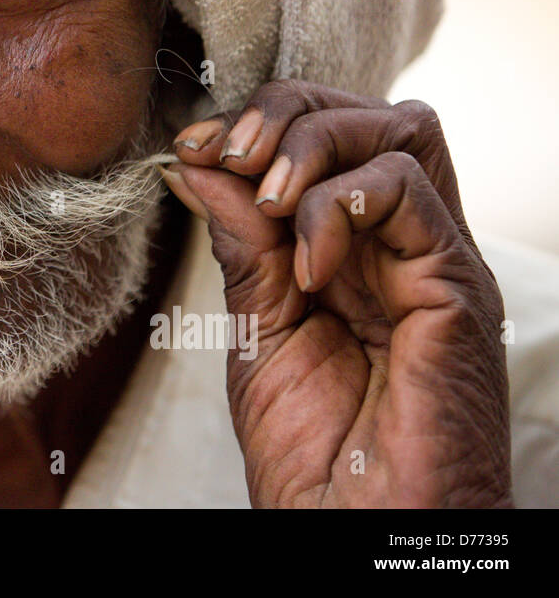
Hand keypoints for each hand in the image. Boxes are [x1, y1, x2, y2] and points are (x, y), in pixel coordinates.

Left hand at [163, 80, 511, 506]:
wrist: (355, 533)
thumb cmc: (313, 450)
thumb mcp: (257, 326)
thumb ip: (238, 243)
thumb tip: (194, 161)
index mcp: (357, 247)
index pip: (326, 132)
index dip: (257, 122)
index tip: (189, 147)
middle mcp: (402, 243)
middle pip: (367, 112)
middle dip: (284, 113)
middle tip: (224, 152)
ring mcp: (434, 260)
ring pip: (399, 129)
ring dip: (312, 146)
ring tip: (264, 199)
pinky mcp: (457, 288)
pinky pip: (411, 190)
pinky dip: (341, 204)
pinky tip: (307, 264)